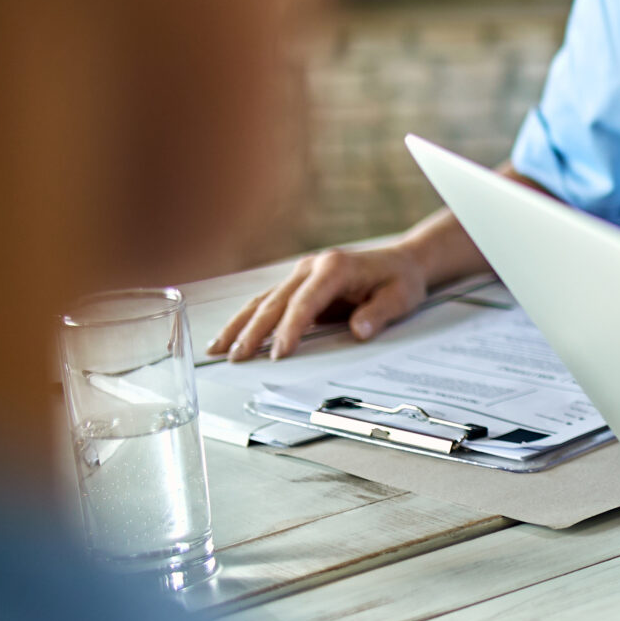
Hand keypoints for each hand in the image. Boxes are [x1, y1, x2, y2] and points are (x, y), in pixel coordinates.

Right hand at [208, 241, 430, 359]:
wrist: (401, 262)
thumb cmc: (400, 279)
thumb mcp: (401, 297)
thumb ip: (379, 314)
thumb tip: (359, 331)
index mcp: (335, 268)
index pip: (304, 302)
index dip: (289, 329)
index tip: (279, 354)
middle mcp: (311, 267)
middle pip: (275, 302)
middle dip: (253, 332)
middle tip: (237, 358)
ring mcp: (301, 274)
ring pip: (263, 301)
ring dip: (240, 326)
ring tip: (218, 349)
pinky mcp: (297, 283)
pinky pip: (267, 302)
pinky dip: (248, 319)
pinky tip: (232, 336)